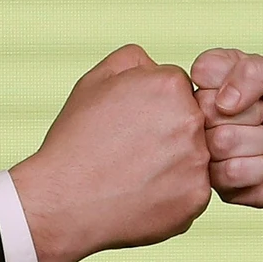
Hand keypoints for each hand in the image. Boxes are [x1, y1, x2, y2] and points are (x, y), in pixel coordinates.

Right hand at [11, 45, 209, 261]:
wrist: (63, 201)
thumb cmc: (75, 141)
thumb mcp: (95, 81)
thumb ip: (133, 60)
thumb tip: (156, 65)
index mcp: (171, 86)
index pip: (177, 89)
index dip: (152, 107)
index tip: (130, 124)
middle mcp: (192, 120)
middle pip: (190, 121)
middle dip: (167, 133)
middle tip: (132, 151)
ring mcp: (198, 161)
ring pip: (193, 156)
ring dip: (172, 163)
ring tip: (135, 174)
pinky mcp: (197, 197)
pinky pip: (192, 190)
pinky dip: (172, 194)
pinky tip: (142, 195)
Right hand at [189, 49, 262, 220]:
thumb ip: (253, 70)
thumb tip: (223, 101)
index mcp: (218, 79)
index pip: (203, 69)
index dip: (233, 80)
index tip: (259, 91)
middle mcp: (207, 112)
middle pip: (207, 108)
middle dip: (251, 113)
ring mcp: (209, 147)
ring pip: (220, 141)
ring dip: (258, 142)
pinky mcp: (217, 180)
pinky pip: (229, 172)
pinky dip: (258, 168)